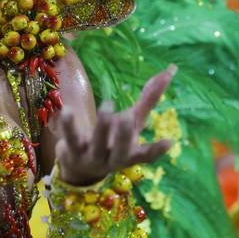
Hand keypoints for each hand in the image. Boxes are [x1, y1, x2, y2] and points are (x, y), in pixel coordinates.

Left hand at [55, 65, 175, 185]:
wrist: (80, 167)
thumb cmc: (114, 140)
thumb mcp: (133, 121)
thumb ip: (149, 99)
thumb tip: (170, 70)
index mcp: (131, 153)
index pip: (146, 155)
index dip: (156, 150)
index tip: (169, 142)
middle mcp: (113, 159)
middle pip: (121, 151)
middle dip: (125, 136)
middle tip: (127, 117)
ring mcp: (92, 157)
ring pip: (98, 144)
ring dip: (103, 127)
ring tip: (108, 105)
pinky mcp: (72, 151)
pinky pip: (71, 138)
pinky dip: (70, 125)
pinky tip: (67, 110)